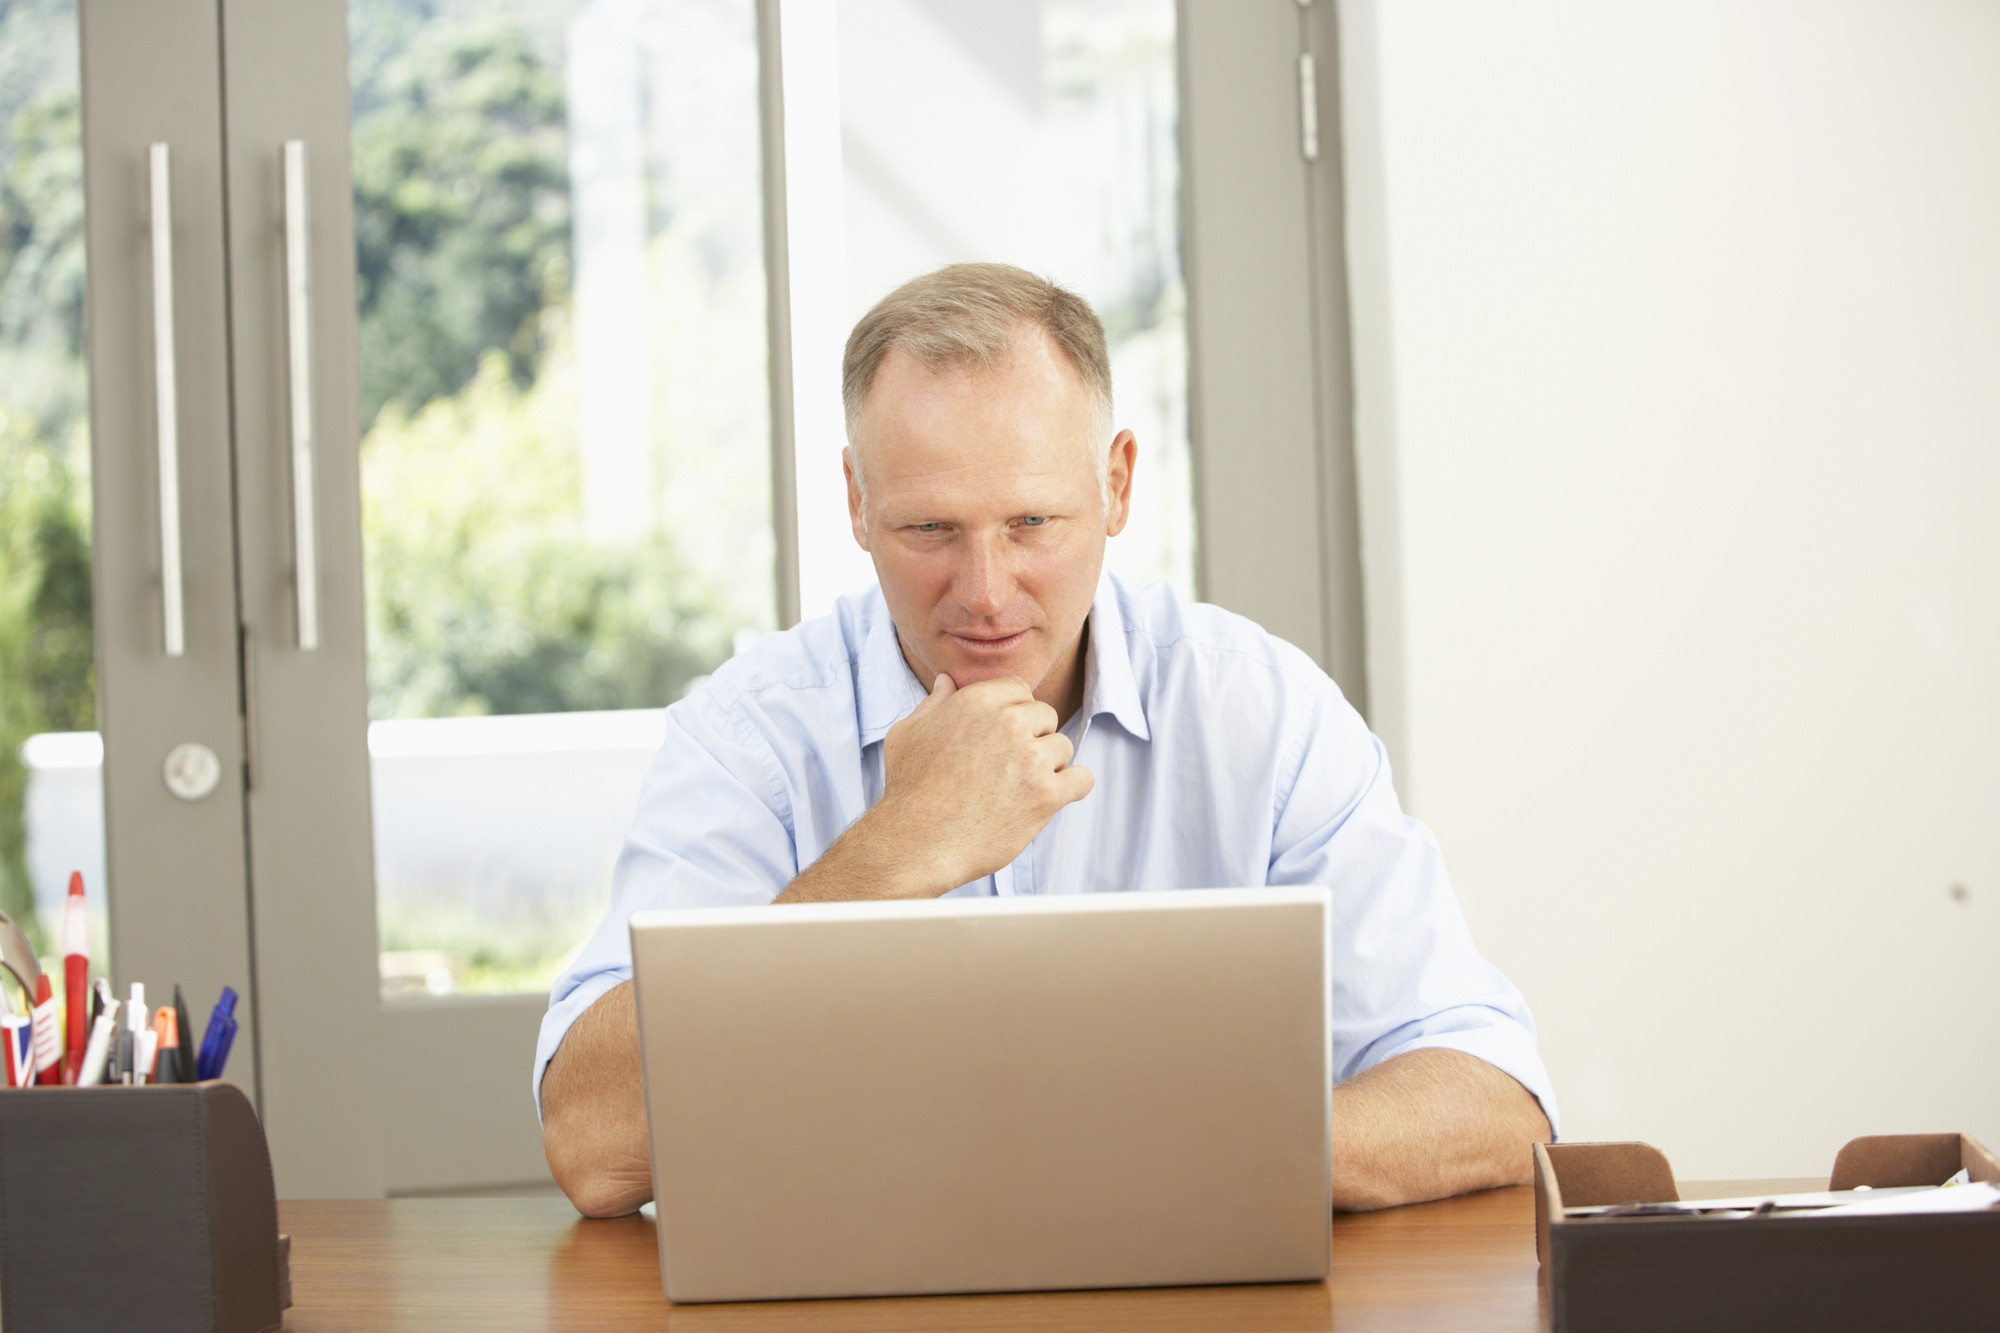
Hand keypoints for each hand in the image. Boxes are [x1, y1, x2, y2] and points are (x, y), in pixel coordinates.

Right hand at [777, 673, 1093, 901]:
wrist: (915, 843)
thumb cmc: (908, 789)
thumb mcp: (908, 733)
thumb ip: (933, 703)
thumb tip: (946, 681)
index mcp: (978, 700)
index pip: (1019, 690)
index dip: (1013, 713)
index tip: (1001, 738)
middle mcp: (1008, 722)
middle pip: (1045, 716)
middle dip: (1031, 738)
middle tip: (1008, 767)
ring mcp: (1031, 758)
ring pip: (1063, 747)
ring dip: (1048, 765)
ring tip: (1018, 788)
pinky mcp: (1046, 795)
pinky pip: (1082, 779)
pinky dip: (1072, 788)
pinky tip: (1050, 798)